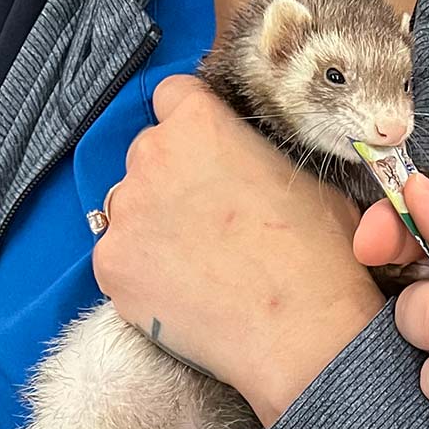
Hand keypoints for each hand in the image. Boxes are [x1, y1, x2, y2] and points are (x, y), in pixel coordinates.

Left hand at [93, 76, 384, 424]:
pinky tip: (179, 292)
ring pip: (128, 206)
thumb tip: (242, 167)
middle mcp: (151, 156)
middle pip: (148, 153)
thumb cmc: (318, 255)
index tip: (203, 150)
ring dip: (151, 223)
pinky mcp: (110, 266)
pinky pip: (118, 256)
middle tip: (206, 218)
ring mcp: (124, 213)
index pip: (172, 95)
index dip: (190, 122)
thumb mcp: (302, 180)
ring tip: (193, 262)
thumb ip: (254, 157)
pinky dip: (140, 270)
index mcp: (200, 123)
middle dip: (171, 177)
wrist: (302, 332)